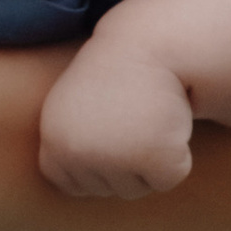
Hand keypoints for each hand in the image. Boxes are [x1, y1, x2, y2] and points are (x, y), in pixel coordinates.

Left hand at [37, 44, 197, 199]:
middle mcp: (79, 153)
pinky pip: (167, 179)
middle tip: (131, 116)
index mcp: (55, 140)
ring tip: (147, 115)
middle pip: (105, 188)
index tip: (106, 129)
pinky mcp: (157, 158)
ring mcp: (117, 157)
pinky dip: (175, 156)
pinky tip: (167, 121)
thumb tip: (69, 187)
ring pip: (135, 188)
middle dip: (123, 160)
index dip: (94, 164)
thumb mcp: (71, 106)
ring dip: (147, 158)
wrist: (155, 42)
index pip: (71, 184)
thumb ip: (66, 144)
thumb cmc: (114, 73)